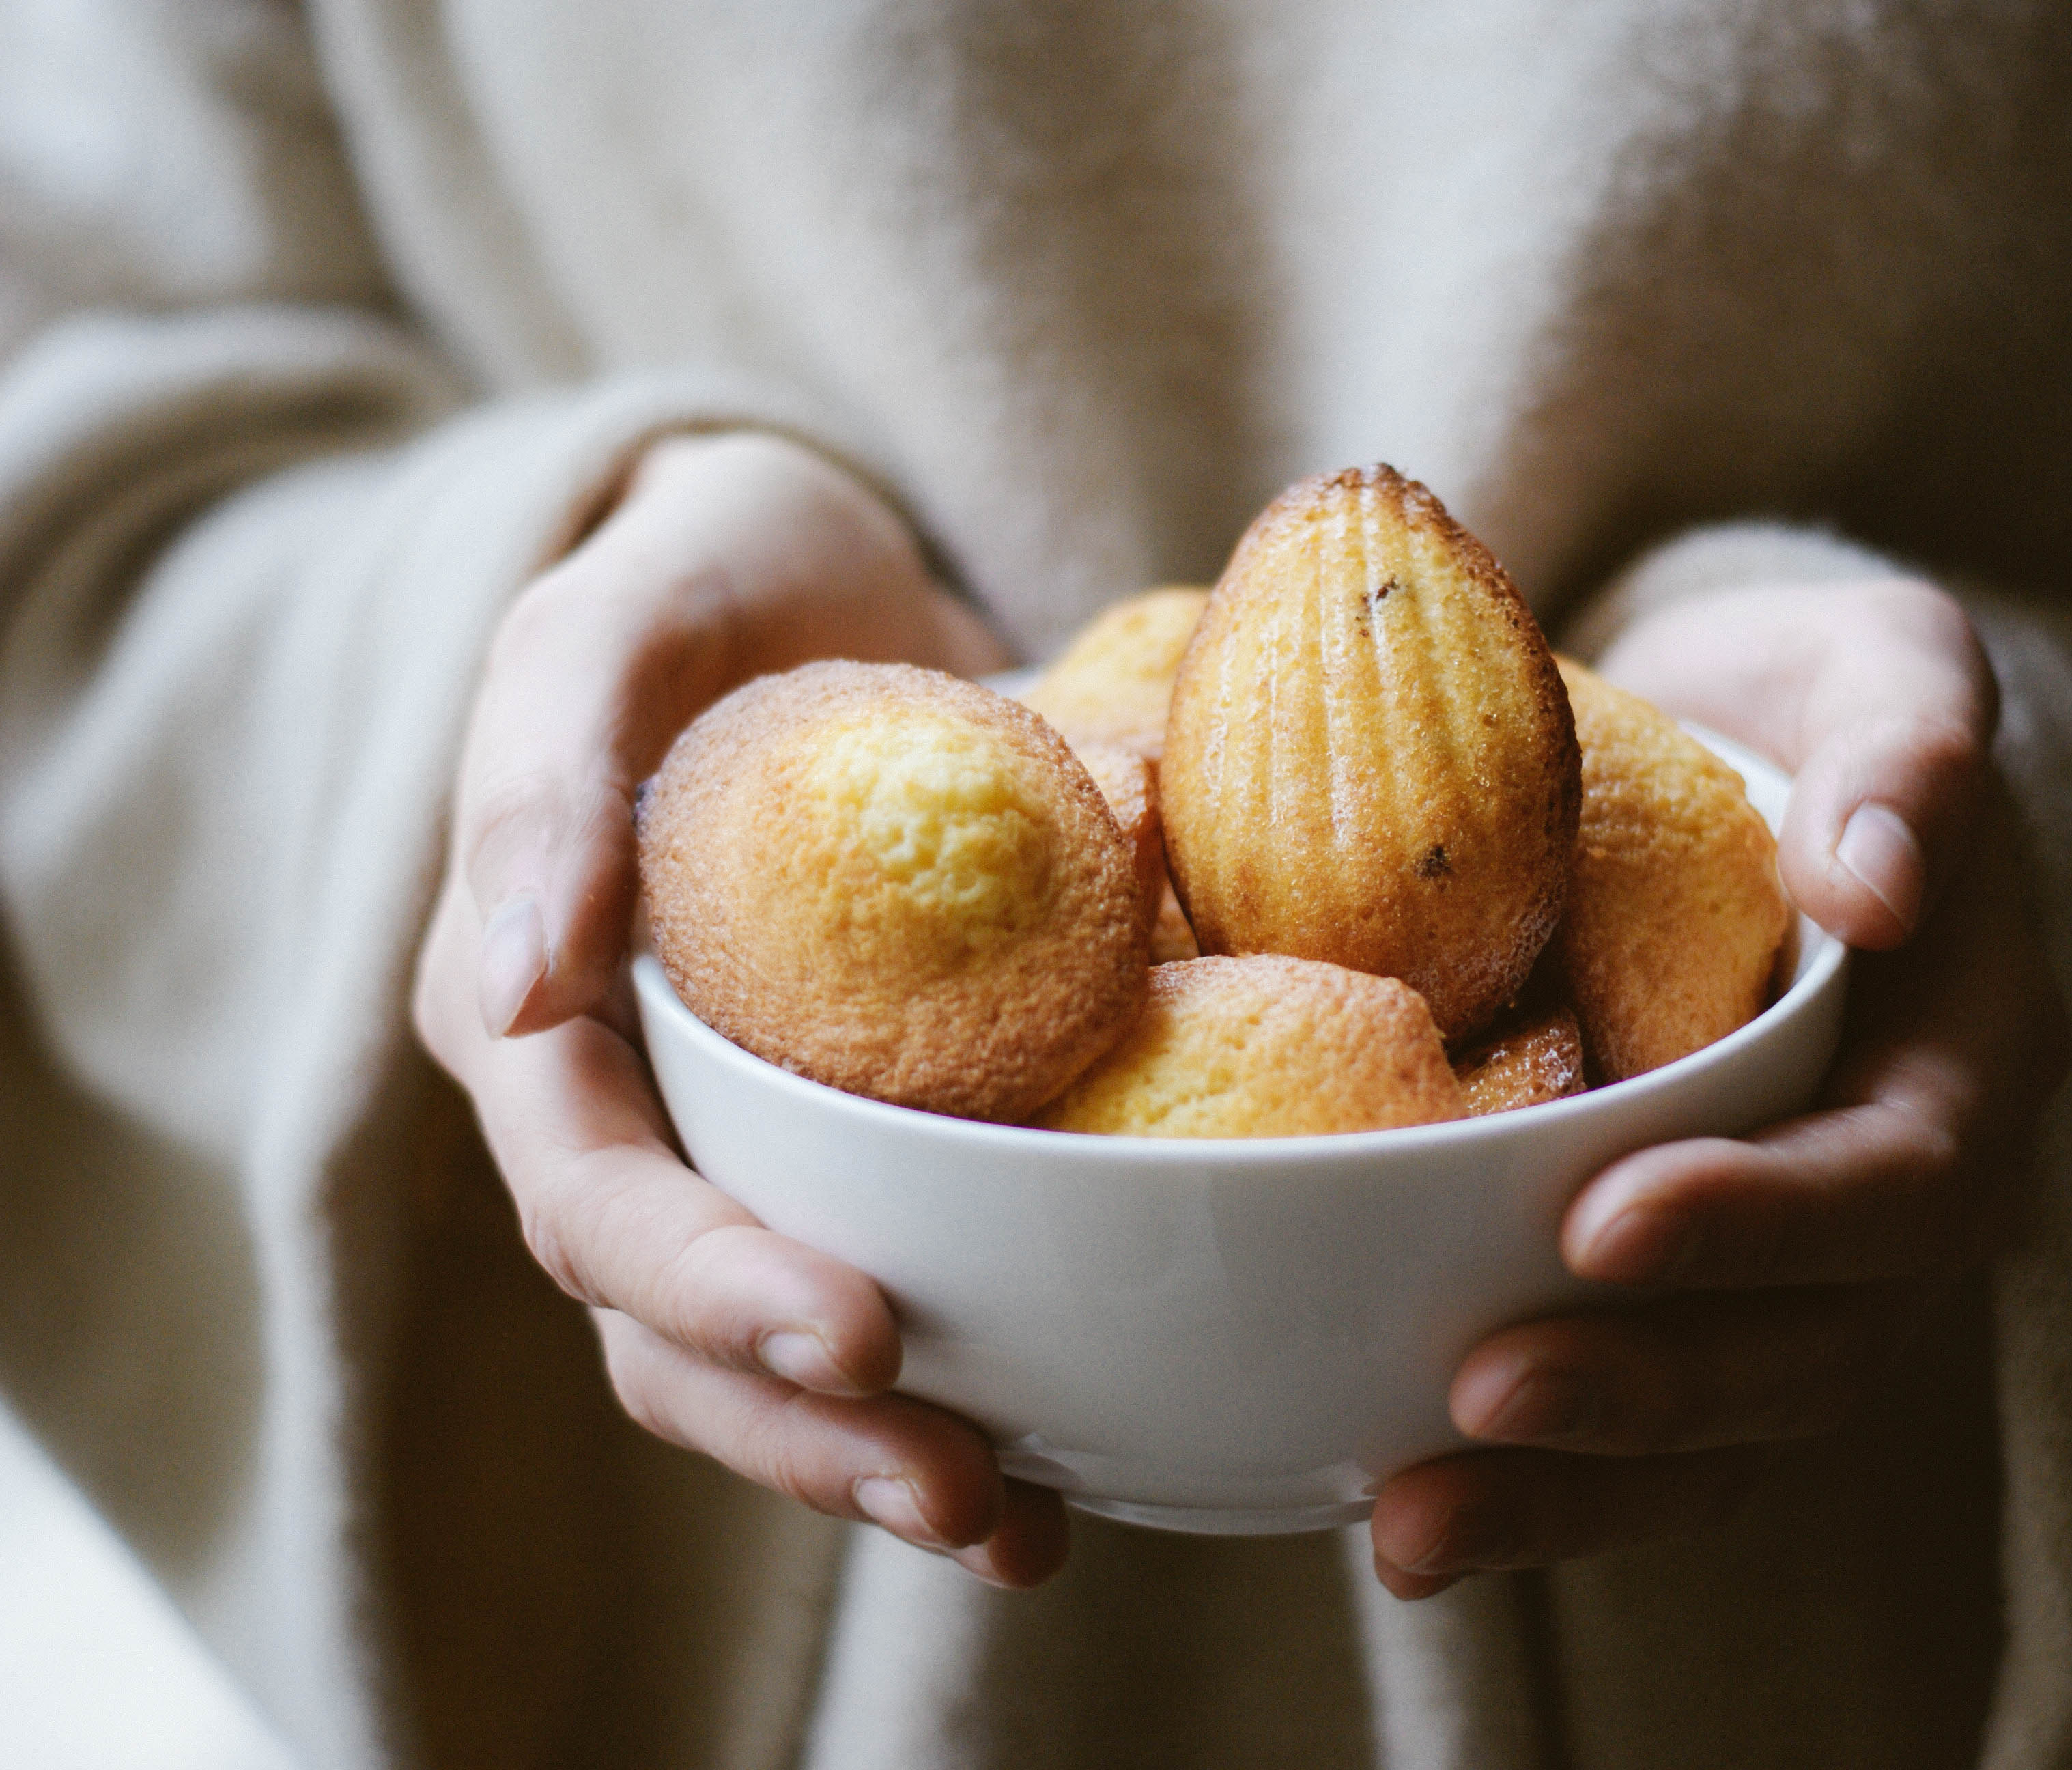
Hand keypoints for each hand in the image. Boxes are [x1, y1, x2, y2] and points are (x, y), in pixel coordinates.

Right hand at [412, 431, 1069, 1585]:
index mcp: (539, 1027)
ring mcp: (753, 1140)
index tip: (855, 1334)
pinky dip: (980, 1369)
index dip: (710, 1285)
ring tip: (1017, 1523)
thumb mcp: (613, 621)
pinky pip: (910, 1272)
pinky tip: (1079, 1453)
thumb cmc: (698, 573)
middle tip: (967, 1492)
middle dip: (811, 1429)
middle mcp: (636, 1114)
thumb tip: (507, 992)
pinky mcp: (872, 1134)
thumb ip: (546, 779)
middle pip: (684, 1329)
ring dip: (887, 1452)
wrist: (817, 566)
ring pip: (783, 1348)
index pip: (598, 1198)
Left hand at [1371, 576, 2070, 1596]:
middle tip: (1483, 1392)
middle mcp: (1902, 1195)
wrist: (1728, 755)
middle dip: (1651, 1390)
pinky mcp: (1694, 1299)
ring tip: (1409, 1525)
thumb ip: (1907, 749)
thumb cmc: (1804, 701)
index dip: (1767, 1221)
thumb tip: (1881, 883)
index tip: (1603, 1223)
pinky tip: (1394, 1522)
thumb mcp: (1882, 666)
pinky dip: (1531, 1486)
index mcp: (1970, 1059)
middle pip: (1809, 1348)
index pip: (1898, 1177)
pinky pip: (1638, 1426)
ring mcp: (1800, 1272)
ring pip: (1719, 1427)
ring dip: (1573, 1490)